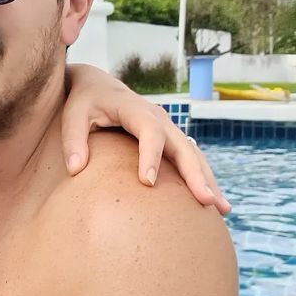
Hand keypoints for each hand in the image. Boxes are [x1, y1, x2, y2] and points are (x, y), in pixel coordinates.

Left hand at [61, 65, 230, 213]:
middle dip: (195, 175)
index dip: (150, 155)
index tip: (148, 182)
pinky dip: (203, 180)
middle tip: (206, 202)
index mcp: (136, 110)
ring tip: (222, 209)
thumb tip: (75, 169)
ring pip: (193, 156)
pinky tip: (213, 203)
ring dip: (208, 181)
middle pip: (182, 147)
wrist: (98, 86)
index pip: (149, 132)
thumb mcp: (72, 114)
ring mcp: (168, 130)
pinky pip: (191, 161)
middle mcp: (159, 119)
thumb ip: (73, 139)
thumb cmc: (84, 102)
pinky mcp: (170, 141)